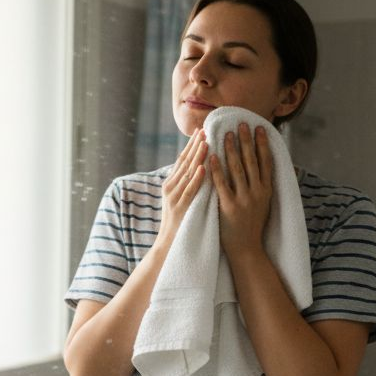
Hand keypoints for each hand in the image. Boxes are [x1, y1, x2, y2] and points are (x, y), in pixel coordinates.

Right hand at [155, 128, 207, 250]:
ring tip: (206, 142)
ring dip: (197, 157)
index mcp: (171, 184)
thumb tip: (197, 167)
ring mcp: (174, 198)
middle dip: (195, 145)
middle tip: (206, 129)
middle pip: (184, 162)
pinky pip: (190, 191)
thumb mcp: (181, 199)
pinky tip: (204, 168)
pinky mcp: (180, 208)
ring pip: (187, 173)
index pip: (182, 160)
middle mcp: (170, 188)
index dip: (192, 145)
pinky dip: (197, 178)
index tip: (202, 130)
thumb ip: (186, 184)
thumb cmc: (179, 223)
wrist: (168, 246)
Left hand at [209, 122, 272, 257]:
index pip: (266, 162)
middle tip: (241, 123)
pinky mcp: (229, 207)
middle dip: (246, 140)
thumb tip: (269, 168)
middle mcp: (257, 192)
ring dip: (231, 149)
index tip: (260, 128)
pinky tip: (211, 157)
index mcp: (266, 191)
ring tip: (226, 134)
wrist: (247, 250)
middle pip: (251, 161)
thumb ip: (264, 186)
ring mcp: (243, 199)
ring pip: (237, 169)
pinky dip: (216, 169)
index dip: (262, 144)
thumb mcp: (264, 204)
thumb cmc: (253, 226)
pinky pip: (221, 184)